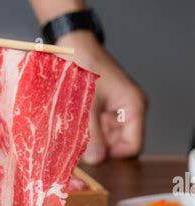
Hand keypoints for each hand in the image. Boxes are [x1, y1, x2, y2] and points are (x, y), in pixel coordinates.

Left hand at [60, 30, 147, 163]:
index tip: (93, 156)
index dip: (114, 155)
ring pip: (109, 139)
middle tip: (80, 149)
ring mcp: (117, 110)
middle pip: (121, 144)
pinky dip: (88, 133)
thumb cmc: (84, 67)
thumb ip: (92, 134)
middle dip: (102, 149)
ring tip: (75, 136)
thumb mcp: (87, 105)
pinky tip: (74, 129)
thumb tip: (97, 159)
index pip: (133, 146)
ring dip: (93, 142)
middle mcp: (129, 110)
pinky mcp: (104, 109)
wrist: (72, 46)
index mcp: (134, 106)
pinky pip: (100, 129)